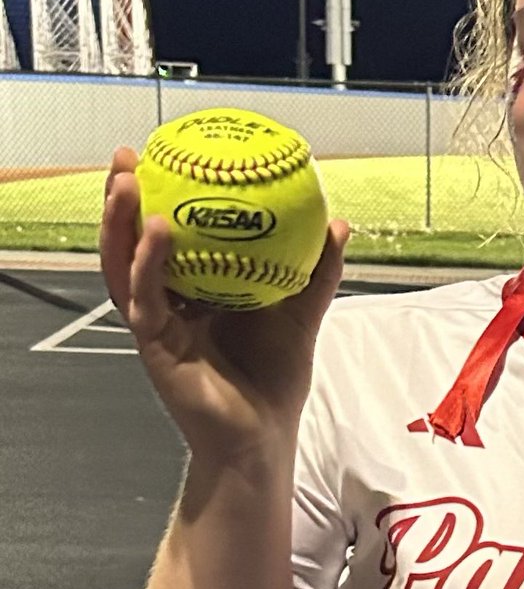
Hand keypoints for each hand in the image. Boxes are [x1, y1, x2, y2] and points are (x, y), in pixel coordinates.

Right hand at [99, 147, 349, 460]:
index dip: (164, 196)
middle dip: (124, 198)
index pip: (171, 234)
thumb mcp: (302, 312)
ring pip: (123, 264)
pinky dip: (148, 262)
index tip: (169, 153)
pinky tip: (157, 230)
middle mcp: (168, 301)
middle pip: (133, 241)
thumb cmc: (276, 376)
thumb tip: (339, 222)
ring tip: (127, 181)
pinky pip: (145, 297)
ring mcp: (156, 323)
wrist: (264, 434)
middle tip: (129, 155)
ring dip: (119, 221)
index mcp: (197, 289)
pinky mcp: (154, 344)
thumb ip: (318, 270)